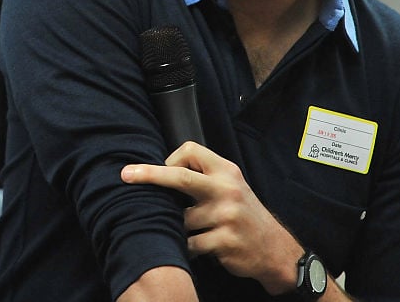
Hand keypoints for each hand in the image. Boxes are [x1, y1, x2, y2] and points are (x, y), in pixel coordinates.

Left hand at [120, 142, 301, 295]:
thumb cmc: (244, 213)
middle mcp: (227, 190)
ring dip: (178, 226)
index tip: (164, 170)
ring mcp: (226, 216)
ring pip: (180, 219)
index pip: (190, 151)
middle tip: (125, 175)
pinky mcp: (224, 242)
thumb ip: (203, 174)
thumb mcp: (230, 184)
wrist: (274, 249)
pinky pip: (189, 243)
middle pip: (179, 178)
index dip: (171, 160)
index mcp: (226, 171)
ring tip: (194, 229)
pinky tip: (199, 246)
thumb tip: (160, 169)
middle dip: (149, 175)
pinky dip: (187, 246)